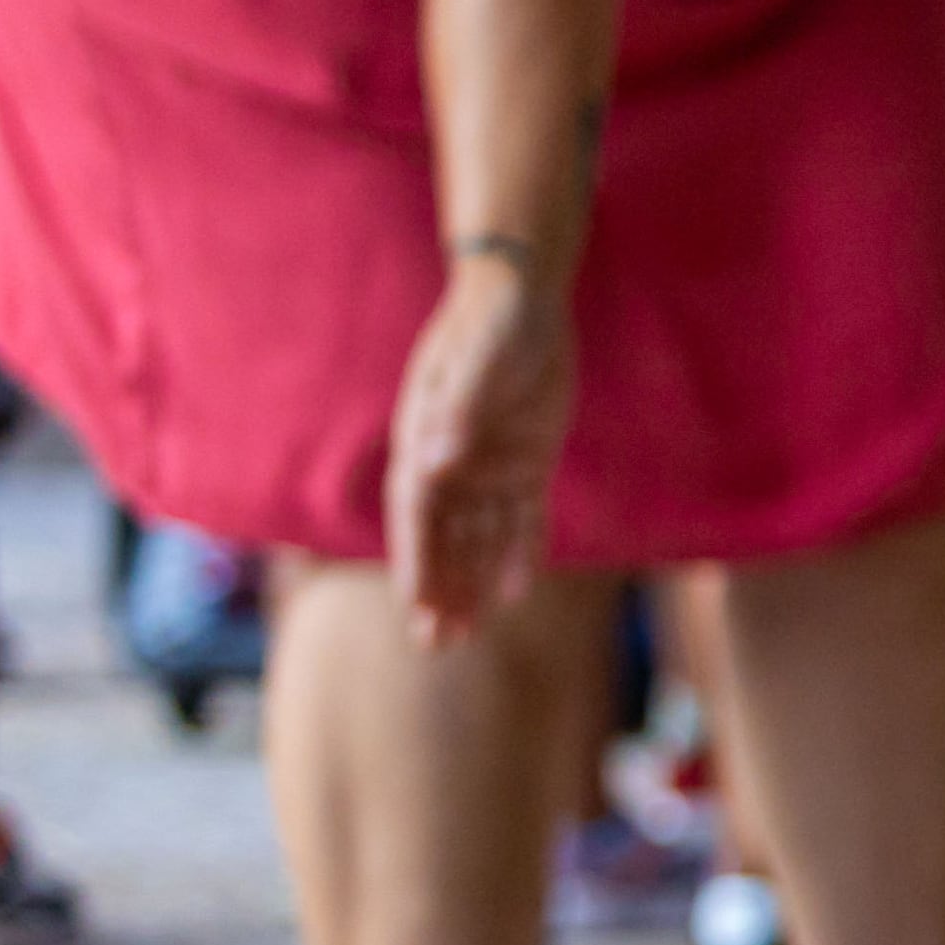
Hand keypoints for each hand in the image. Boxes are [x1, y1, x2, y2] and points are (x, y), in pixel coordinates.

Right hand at [386, 248, 575, 645]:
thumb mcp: (484, 359)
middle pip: (442, 538)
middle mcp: (452, 463)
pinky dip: (520, 553)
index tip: (417, 607)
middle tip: (434, 645)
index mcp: (427, 441)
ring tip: (466, 635)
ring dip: (472, 584)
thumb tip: (434, 462)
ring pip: (478, 538)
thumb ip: (460, 410)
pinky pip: (522, 518)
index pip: (418, 515)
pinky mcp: (526, 462)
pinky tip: (517, 592)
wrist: (522, 299)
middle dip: (439, 590)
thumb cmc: (494, 322)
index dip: (418, 562)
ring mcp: (490, 465)